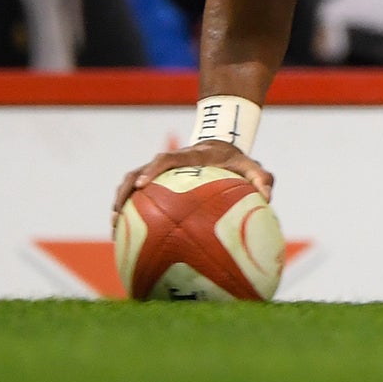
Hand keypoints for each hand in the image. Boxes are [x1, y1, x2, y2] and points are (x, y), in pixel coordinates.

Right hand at [113, 141, 271, 220]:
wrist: (222, 145)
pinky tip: (127, 236)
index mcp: (191, 157)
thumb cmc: (236, 162)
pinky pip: (137, 194)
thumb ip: (262, 179)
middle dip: (125, 190)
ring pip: (130, 182)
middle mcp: (170, 163)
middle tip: (116, 214)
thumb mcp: (252, 167)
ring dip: (119, 201)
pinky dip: (128, 210)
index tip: (142, 185)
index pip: (167, 158)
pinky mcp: (157, 181)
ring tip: (114, 228)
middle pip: (138, 171)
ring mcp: (160, 172)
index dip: (153, 169)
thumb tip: (267, 198)